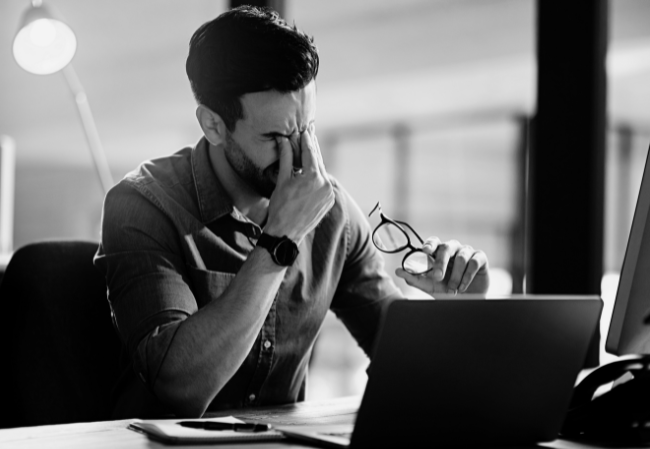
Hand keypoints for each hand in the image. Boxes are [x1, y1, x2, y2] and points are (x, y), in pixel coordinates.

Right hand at [265, 126, 334, 243]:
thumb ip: (286, 158)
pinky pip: (324, 184)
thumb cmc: (280, 207)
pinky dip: (318, 176)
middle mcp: (325, 184)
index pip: (310, 153)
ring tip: (309, 151)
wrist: (286, 233)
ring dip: (315, 162)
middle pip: (318, 161)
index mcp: (312, 178)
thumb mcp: (282, 180)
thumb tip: (284, 140)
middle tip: (309, 134)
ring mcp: (329, 194)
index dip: (306, 140)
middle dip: (312, 148)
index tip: (304, 130)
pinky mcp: (329, 201)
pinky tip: (311, 171)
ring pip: (322, 172)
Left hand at [395, 238, 489, 295]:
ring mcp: (467, 252)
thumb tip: (398, 271)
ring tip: (453, 289)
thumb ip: (414, 278)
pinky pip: (473, 262)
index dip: (430, 244)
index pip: (434, 242)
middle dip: (441, 263)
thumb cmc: (446, 290)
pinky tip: (463, 286)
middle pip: (446, 248)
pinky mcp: (480, 259)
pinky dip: (467, 276)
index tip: (426, 250)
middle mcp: (453, 249)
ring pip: (460, 257)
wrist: (465, 302)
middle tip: (437, 277)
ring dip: (455, 275)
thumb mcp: (428, 286)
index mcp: (439, 253)